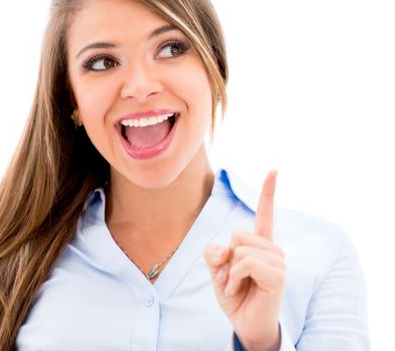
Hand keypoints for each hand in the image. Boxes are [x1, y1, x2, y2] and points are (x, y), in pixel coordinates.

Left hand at [203, 170, 284, 350]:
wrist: (245, 323)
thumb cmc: (235, 294)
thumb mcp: (218, 270)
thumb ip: (215, 253)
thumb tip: (223, 248)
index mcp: (260, 244)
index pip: (265, 213)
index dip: (268, 192)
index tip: (274, 170)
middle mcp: (272, 249)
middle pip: (238, 233)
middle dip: (226, 257)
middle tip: (230, 277)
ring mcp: (277, 262)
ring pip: (239, 247)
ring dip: (229, 270)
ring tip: (235, 285)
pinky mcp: (277, 275)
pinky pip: (245, 262)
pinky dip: (234, 276)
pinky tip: (238, 288)